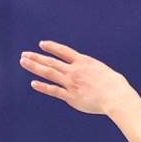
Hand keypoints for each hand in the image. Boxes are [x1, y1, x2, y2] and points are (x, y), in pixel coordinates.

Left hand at [18, 40, 135, 116]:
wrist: (116, 96)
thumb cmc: (115, 85)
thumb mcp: (102, 70)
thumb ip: (91, 70)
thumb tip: (90, 73)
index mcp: (83, 61)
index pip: (63, 51)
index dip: (51, 47)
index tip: (41, 44)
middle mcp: (74, 70)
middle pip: (51, 62)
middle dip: (36, 57)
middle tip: (24, 54)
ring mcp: (71, 83)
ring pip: (49, 73)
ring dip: (35, 67)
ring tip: (24, 62)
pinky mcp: (71, 97)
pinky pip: (54, 91)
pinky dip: (43, 87)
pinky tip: (33, 83)